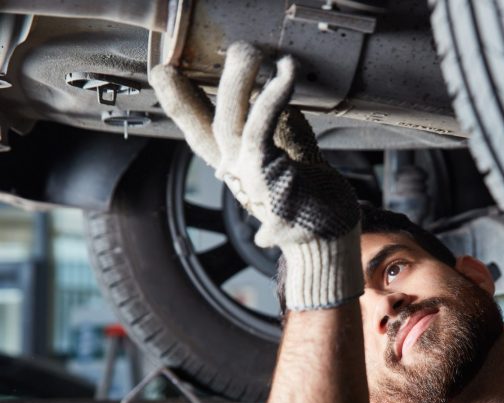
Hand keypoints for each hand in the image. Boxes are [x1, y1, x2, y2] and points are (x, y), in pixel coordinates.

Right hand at [150, 42, 362, 310]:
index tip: (164, 76)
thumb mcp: (299, 163)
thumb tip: (287, 107)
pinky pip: (260, 126)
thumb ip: (289, 136)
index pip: (202, 134)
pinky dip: (271, 96)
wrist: (328, 241)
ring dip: (237, 80)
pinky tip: (284, 73)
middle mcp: (236, 174)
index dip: (183, 105)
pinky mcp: (266, 173)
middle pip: (206, 126)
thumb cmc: (318, 206)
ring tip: (249, 50)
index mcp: (239, 171)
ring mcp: (248, 176)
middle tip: (200, 58)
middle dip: (192, 90)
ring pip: (228, 120)